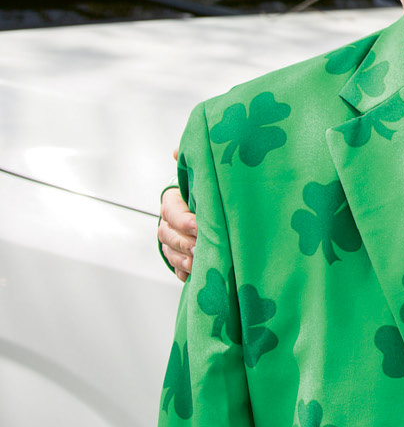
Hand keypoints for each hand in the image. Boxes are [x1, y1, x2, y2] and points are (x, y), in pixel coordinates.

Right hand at [158, 147, 196, 281]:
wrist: (213, 203)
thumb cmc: (208, 186)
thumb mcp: (202, 174)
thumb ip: (193, 164)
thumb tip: (177, 151)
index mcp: (172, 199)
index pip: (171, 211)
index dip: (183, 220)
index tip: (198, 225)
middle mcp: (168, 220)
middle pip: (167, 234)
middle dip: (184, 242)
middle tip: (200, 247)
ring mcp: (171, 239)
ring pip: (170, 252)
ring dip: (183, 259)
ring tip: (199, 262)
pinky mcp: (179, 255)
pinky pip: (176, 267)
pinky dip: (183, 272)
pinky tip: (193, 275)